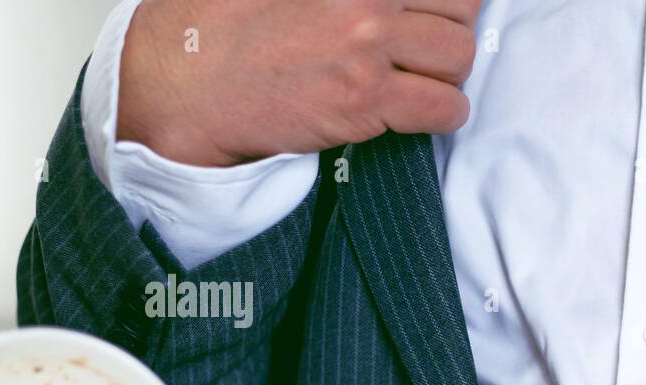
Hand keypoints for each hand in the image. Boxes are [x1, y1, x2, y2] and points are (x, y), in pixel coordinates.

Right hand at [117, 0, 480, 166]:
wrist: (184, 82)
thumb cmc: (220, 23)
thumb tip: (382, 2)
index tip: (432, 10)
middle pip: (461, 8)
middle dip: (449, 27)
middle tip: (424, 43)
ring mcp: (368, 44)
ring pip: (459, 57)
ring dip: (447, 72)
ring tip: (418, 78)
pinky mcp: (366, 98)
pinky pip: (445, 108)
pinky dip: (442, 113)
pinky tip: (419, 110)